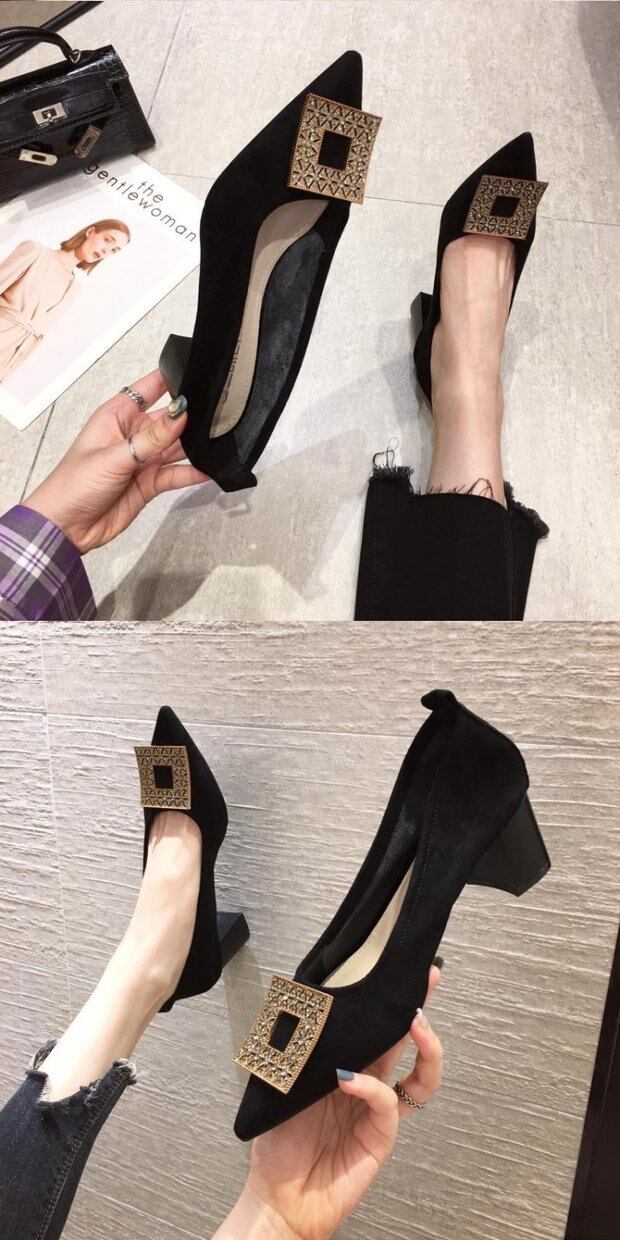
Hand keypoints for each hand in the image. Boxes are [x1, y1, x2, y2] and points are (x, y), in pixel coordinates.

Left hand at [24, 371, 208, 553]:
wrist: (66, 526)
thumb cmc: (75, 484)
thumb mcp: (115, 456)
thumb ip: (152, 438)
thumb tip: (180, 413)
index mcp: (117, 416)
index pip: (147, 389)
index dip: (170, 380)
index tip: (197, 375)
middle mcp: (132, 435)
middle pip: (168, 419)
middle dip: (188, 417)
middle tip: (216, 415)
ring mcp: (142, 460)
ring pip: (175, 447)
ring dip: (193, 446)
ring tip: (216, 441)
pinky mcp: (149, 483)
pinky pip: (175, 474)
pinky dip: (191, 473)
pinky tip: (208, 469)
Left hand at [220, 965, 442, 1239]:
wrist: (277, 1197)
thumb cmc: (278, 1141)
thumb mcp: (282, 1082)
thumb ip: (300, 1049)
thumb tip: (304, 1002)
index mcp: (346, 1065)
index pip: (374, 1026)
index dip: (387, 998)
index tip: (397, 967)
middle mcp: (368, 1084)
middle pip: (404, 1040)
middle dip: (420, 1005)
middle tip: (428, 978)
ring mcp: (377, 1111)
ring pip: (420, 1074)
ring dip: (425, 1045)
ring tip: (415, 1020)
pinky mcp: (380, 1138)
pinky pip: (387, 1103)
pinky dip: (371, 1086)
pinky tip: (349, 1079)